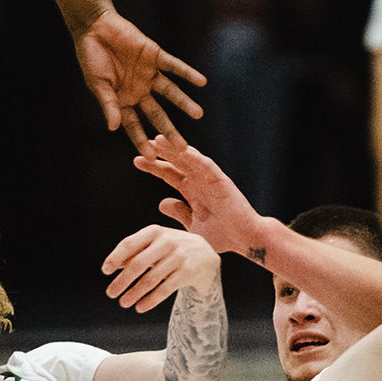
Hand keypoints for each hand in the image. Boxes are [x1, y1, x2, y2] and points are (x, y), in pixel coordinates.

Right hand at [74, 9, 205, 153]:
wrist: (96, 27)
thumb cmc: (91, 58)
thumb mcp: (98, 84)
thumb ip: (109, 104)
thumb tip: (114, 128)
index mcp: (123, 100)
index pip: (135, 125)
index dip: (142, 141)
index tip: (152, 157)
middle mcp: (139, 91)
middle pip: (157, 114)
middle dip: (169, 130)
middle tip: (183, 147)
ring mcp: (149, 74)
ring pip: (170, 92)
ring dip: (183, 103)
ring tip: (198, 114)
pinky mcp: (155, 55)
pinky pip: (174, 66)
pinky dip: (187, 73)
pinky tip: (201, 82)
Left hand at [100, 224, 220, 312]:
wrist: (206, 254)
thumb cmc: (172, 248)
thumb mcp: (155, 243)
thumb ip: (135, 251)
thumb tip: (113, 265)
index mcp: (155, 231)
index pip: (129, 244)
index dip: (115, 258)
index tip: (106, 271)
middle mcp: (167, 242)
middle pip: (138, 264)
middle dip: (122, 281)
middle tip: (111, 293)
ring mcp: (179, 257)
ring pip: (150, 279)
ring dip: (134, 293)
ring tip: (124, 302)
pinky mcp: (187, 273)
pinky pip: (164, 290)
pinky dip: (150, 300)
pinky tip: (140, 307)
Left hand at [133, 136, 266, 257]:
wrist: (245, 240)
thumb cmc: (222, 236)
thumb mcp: (192, 226)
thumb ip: (179, 212)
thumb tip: (162, 203)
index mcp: (192, 191)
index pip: (169, 174)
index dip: (154, 167)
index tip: (137, 160)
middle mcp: (200, 182)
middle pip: (176, 163)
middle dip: (160, 153)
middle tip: (143, 143)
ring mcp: (211, 180)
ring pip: (189, 160)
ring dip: (174, 149)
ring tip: (158, 140)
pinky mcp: (222, 181)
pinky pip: (206, 165)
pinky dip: (194, 157)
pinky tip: (180, 149)